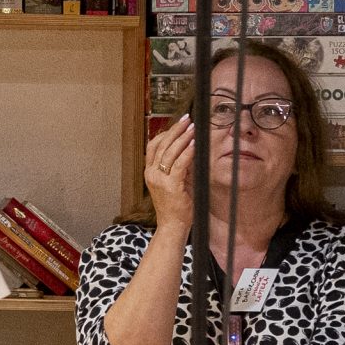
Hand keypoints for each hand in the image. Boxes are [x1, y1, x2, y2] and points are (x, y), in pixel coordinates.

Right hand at [143, 118, 194, 236]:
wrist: (172, 225)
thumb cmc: (175, 205)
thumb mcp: (174, 181)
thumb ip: (178, 166)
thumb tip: (189, 148)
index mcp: (150, 172)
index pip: (153, 146)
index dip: (165, 132)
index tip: (178, 124)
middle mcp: (151, 174)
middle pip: (161, 145)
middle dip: (175, 130)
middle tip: (187, 120)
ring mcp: (159, 180)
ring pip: (169, 152)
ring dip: (182, 138)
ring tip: (192, 128)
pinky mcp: (171, 185)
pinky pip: (179, 164)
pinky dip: (187, 152)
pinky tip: (194, 144)